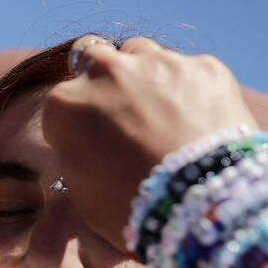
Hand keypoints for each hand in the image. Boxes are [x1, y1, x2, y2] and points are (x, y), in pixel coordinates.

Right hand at [41, 37, 255, 251]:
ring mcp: (158, 63)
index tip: (93, 147)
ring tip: (164, 116)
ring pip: (144, 55)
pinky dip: (192, 92)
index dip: (76, 127)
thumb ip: (78, 158)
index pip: (63, 106)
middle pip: (97, 61)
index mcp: (67, 104)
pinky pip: (191, 72)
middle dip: (106, 84)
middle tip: (124, 117)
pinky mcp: (204, 67)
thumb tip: (88, 149)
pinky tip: (201, 124)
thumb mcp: (82, 196)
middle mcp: (107, 70)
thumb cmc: (133, 212)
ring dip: (146, 77)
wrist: (204, 208)